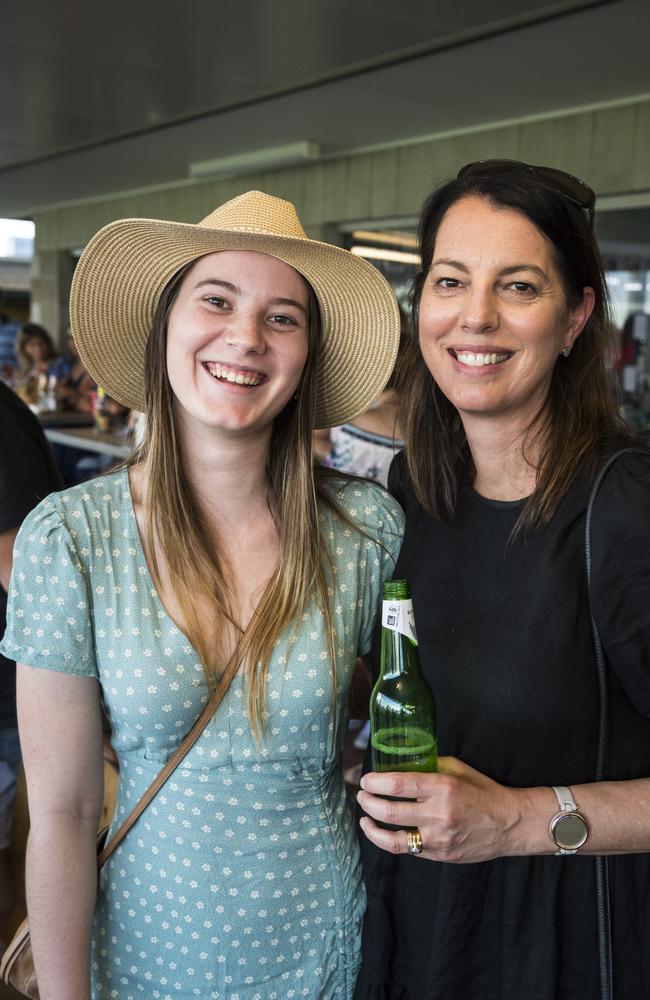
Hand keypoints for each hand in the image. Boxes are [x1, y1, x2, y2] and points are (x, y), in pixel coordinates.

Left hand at [357, 756, 529, 862]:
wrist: (508, 824)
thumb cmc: (482, 792)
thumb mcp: (457, 769)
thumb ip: (429, 765)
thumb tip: (401, 763)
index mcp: (442, 787)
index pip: (398, 784)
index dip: (375, 782)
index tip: (366, 780)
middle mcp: (438, 814)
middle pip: (389, 811)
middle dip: (368, 802)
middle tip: (362, 795)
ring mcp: (439, 838)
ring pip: (393, 838)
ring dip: (372, 827)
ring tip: (364, 817)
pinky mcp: (440, 855)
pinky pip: (407, 849)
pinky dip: (389, 840)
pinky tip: (381, 832)